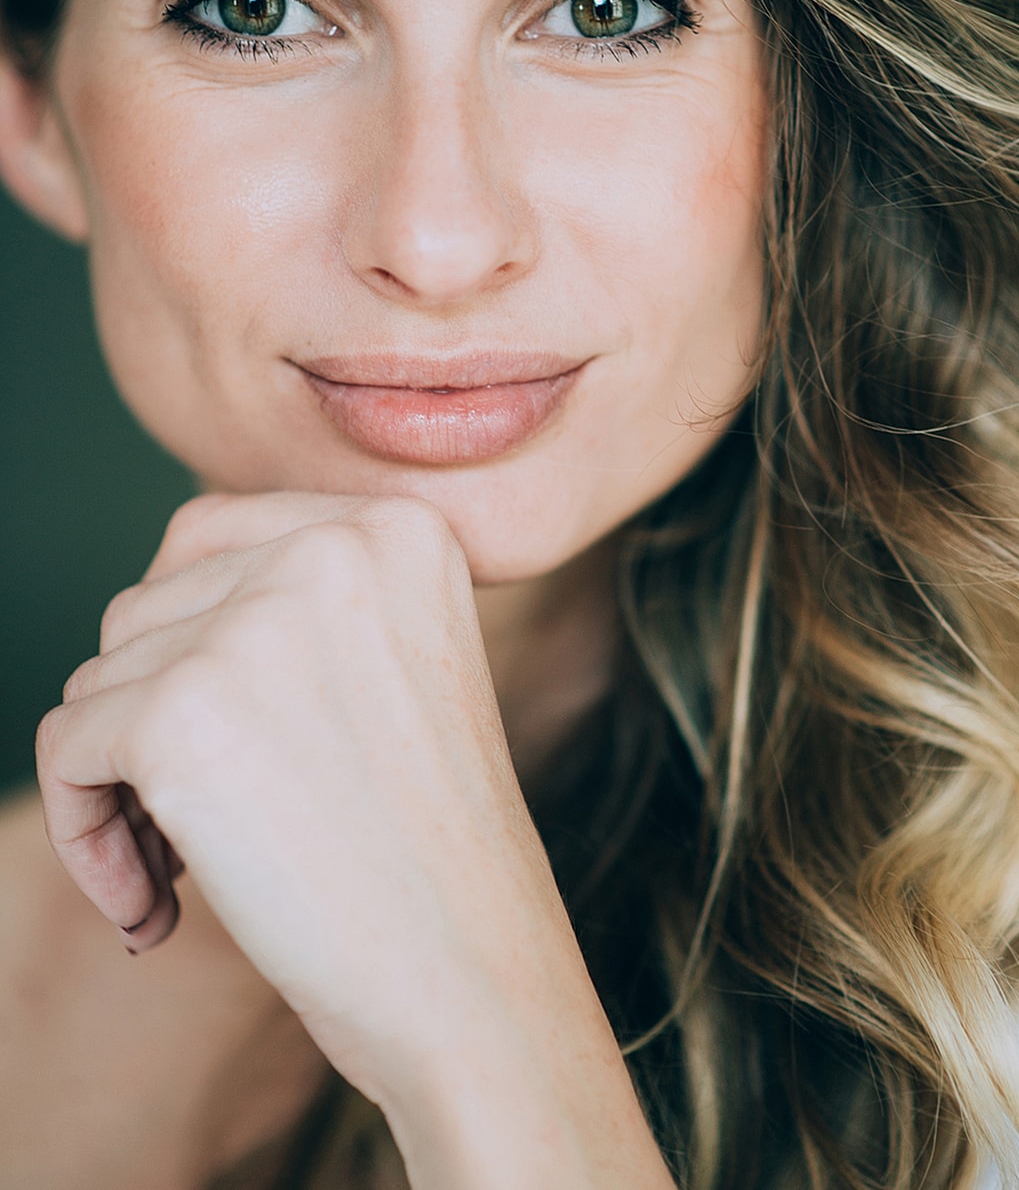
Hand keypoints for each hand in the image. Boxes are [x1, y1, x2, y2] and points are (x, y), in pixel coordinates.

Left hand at [37, 495, 545, 1071]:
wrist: (470, 971)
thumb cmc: (429, 841)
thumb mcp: (400, 666)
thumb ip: (297, 604)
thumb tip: (149, 612)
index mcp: (395, 527)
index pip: (208, 536)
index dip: (188, 641)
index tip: (225, 736)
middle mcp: (330, 547)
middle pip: (148, 606)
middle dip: (152, 711)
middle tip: (206, 819)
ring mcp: (256, 623)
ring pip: (101, 677)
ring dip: (121, 779)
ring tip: (191, 866)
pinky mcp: (180, 710)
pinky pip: (68, 746)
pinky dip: (87, 830)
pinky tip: (153, 902)